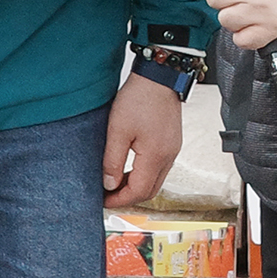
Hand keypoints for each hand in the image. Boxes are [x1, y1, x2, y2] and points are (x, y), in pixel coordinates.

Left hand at [103, 71, 182, 208]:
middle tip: (109, 194)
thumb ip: (113, 160)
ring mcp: (173, 149)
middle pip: (150, 190)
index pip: (139, 191)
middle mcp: (168, 156)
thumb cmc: (139, 99)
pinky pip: (160, 168)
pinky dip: (145, 174)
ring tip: (117, 181)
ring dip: (137, 185)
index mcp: (155, 156)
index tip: (104, 200)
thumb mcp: (118, 130)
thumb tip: (109, 184)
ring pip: (156, 180)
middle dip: (129, 197)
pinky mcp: (172, 142)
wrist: (159, 77)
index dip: (120, 200)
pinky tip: (131, 166)